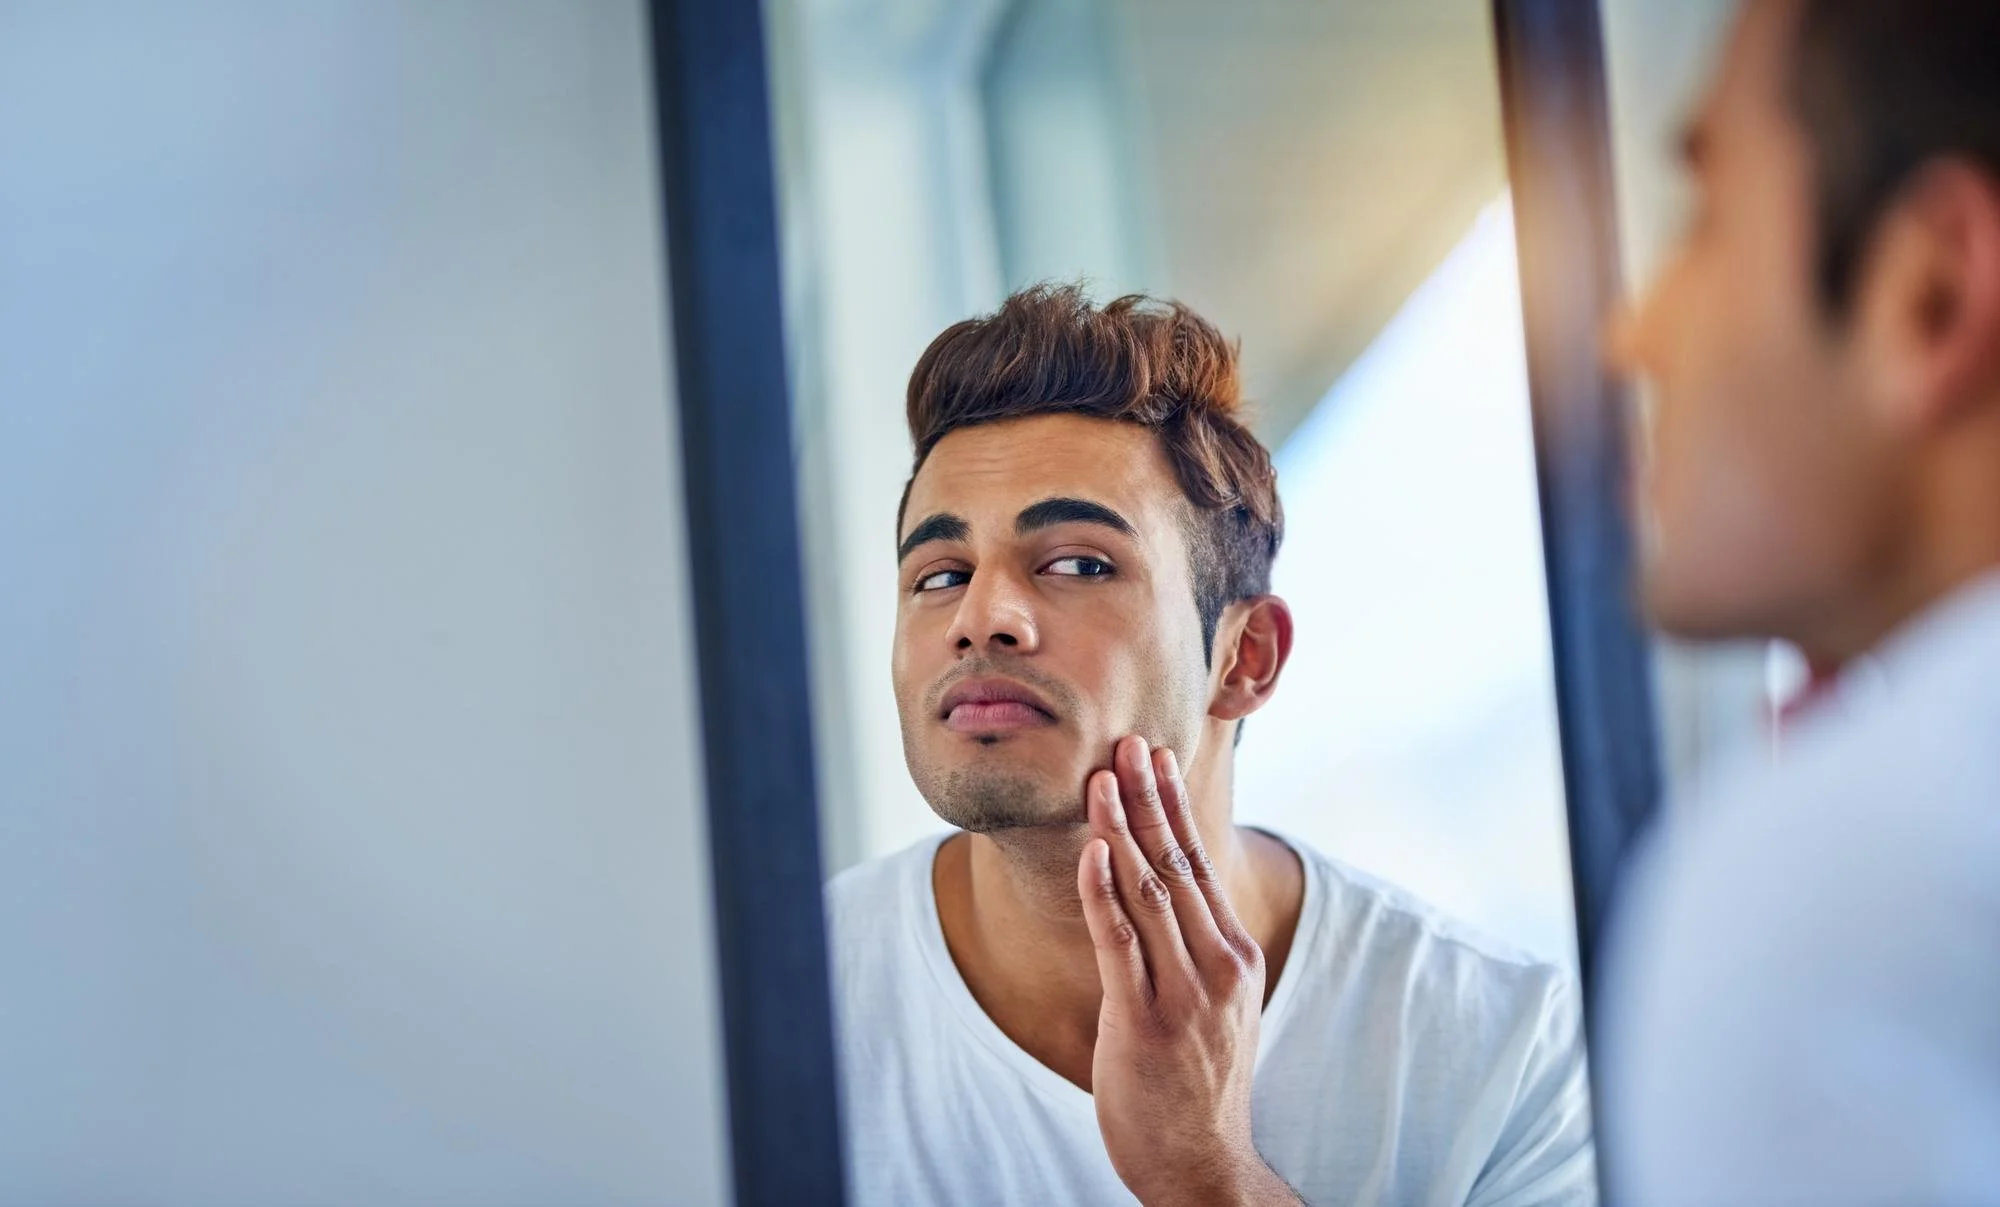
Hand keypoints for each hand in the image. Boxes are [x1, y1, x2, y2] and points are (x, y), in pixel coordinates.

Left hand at [1077, 736, 1302, 1206]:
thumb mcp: (1213, 1003)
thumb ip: (1195, 947)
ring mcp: (1182, 993)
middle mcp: (1215, 965)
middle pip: (1176, 863)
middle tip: (1125, 743)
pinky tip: (1092, 851)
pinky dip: (1104, 891)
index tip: (1154, 757)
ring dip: (1121, 828)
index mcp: (1232, 954)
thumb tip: (1167, 889)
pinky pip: (1119, 943)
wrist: (1202, 1161)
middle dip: (1146, 798)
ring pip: (1147, 891)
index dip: (1172, 806)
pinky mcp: (1142, 1021)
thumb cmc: (1198, 1080)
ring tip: (1100, 778)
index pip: (1199, 861)